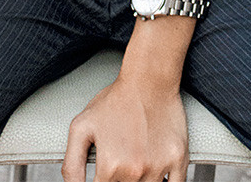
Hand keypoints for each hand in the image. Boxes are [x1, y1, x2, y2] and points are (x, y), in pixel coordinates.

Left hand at [61, 74, 188, 181]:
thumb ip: (72, 165)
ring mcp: (158, 167)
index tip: (108, 173)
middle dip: (121, 180)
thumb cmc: (116, 100)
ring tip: (138, 159)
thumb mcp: (81, 127)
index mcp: (110, 167)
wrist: (148, 79)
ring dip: (141, 181)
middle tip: (122, 161)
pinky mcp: (178, 159)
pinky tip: (156, 173)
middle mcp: (134, 171)